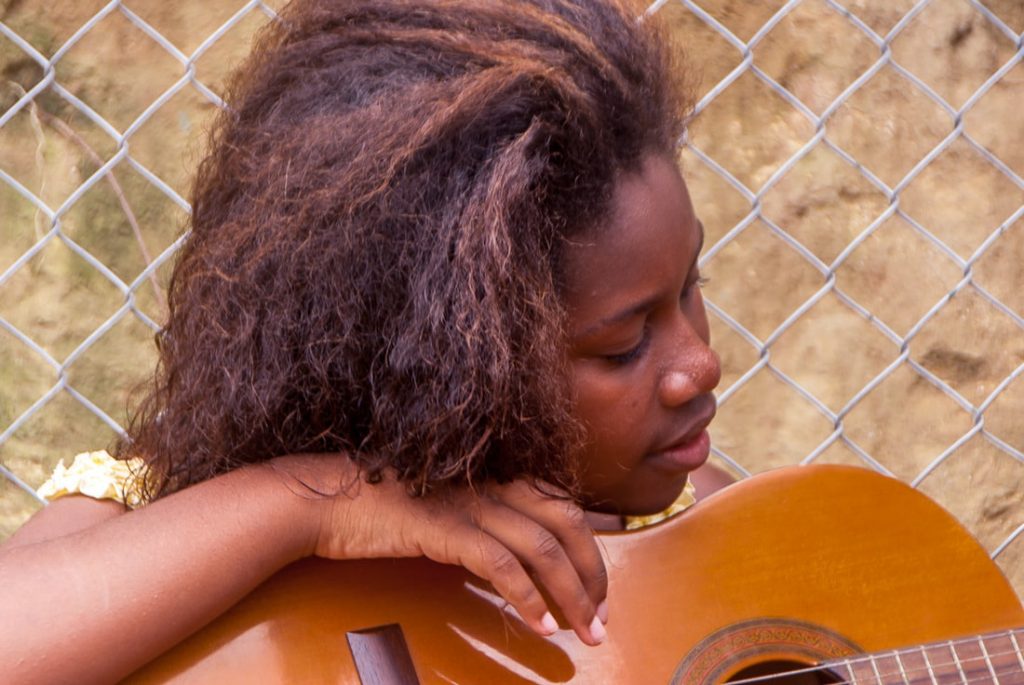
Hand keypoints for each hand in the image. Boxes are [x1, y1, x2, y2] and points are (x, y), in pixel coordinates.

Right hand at [273, 453, 608, 645]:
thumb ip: (481, 527)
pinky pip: (499, 563)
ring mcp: (465, 503)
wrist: (320, 500)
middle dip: (593, 574)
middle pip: (566, 523)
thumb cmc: (378, 510)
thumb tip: (519, 568)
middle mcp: (488, 484)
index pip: (562, 506)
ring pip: (542, 546)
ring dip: (572, 594)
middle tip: (602, 618)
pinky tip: (541, 625)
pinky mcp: (441, 527)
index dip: (591, 548)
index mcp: (492, 477)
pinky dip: (527, 597)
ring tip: (585, 632)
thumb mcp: (444, 512)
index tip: (597, 590)